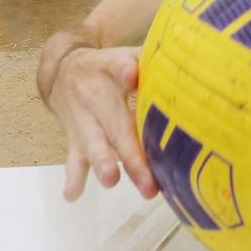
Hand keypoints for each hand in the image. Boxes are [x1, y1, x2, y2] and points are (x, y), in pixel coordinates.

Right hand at [47, 46, 153, 200]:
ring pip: (92, 143)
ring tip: (110, 180)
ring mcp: (82, 119)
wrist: (62, 70)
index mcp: (109, 69)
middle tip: (147, 178)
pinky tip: (72, 195)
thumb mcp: (123, 55)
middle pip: (115, 124)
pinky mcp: (73, 137)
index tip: (131, 76)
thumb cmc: (107, 68)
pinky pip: (72, 159)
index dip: (124, 70)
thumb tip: (188, 68)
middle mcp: (94, 95)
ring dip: (101, 162)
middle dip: (130, 152)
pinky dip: (73, 178)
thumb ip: (149, 62)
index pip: (117, 66)